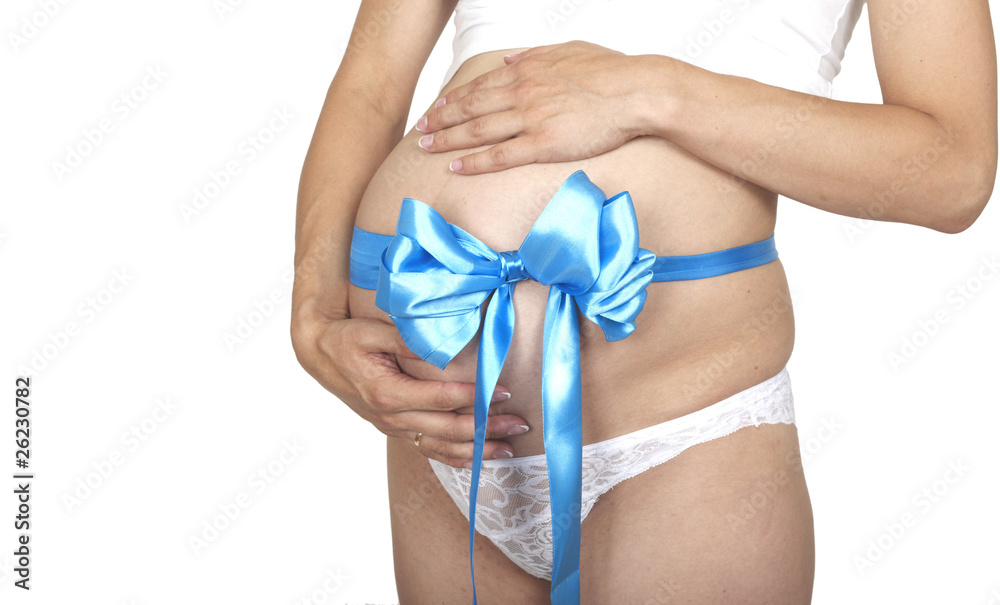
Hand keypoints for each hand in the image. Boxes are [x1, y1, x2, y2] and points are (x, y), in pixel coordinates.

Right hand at [291, 311, 528, 467]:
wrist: (320, 355)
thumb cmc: (348, 339)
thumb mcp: (374, 331)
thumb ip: (409, 340)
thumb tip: (442, 346)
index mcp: (388, 393)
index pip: (441, 399)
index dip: (475, 397)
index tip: (504, 390)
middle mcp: (392, 417)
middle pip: (448, 429)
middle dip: (487, 428)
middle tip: (520, 422)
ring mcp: (394, 428)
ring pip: (441, 447)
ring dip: (478, 449)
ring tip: (510, 449)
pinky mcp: (396, 430)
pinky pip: (429, 450)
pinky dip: (456, 457)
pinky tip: (480, 459)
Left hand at [415, 40, 648, 173]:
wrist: (636, 91)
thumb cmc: (612, 71)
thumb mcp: (570, 50)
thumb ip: (536, 55)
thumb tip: (510, 59)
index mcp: (528, 70)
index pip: (480, 85)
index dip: (454, 98)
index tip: (437, 106)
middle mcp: (522, 92)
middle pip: (470, 107)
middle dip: (441, 118)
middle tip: (420, 129)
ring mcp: (530, 119)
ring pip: (478, 130)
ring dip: (448, 139)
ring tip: (426, 147)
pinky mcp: (543, 144)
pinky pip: (500, 156)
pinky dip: (475, 162)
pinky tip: (456, 167)